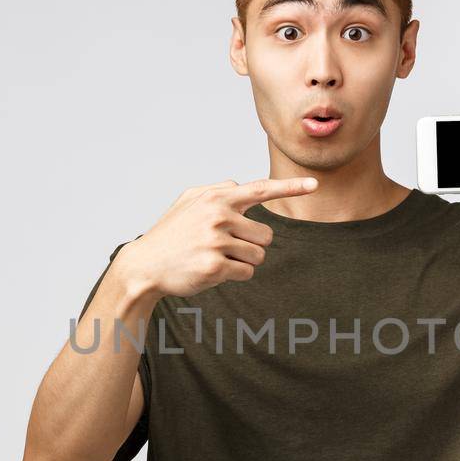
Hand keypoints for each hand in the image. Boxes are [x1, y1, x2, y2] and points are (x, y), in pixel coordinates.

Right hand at [116, 176, 317, 298]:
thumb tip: (240, 186)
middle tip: (224, 247)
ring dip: (243, 261)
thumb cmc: (170, 234)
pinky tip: (211, 270)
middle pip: (266, 235)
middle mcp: (218, 215)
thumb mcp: (188, 202)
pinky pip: (246, 272)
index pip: (261, 189)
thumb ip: (217, 191)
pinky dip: (234, 275)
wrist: (145, 265)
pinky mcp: (214, 266)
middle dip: (251, 245)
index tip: (315, 185)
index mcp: (216, 198)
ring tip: (215, 258)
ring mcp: (216, 241)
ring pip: (258, 255)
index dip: (291, 188)